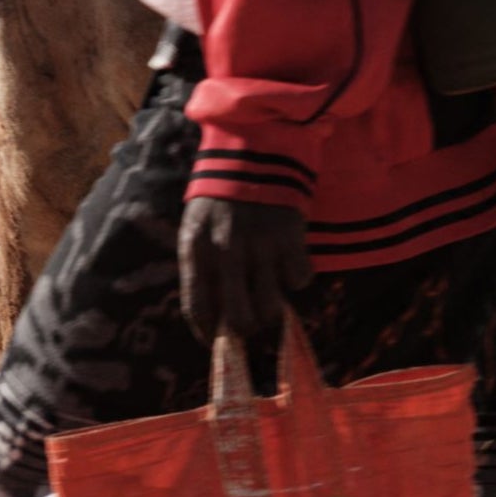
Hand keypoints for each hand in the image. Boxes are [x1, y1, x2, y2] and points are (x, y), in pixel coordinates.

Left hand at [177, 192, 306, 376]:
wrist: (252, 153)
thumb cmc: (220, 200)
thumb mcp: (197, 229)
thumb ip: (202, 268)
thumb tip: (214, 319)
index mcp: (196, 248)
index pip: (196, 308)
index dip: (206, 334)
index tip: (216, 343)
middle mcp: (226, 251)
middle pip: (238, 320)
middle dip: (246, 329)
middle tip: (251, 321)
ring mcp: (259, 246)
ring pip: (271, 309)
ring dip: (272, 308)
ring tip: (270, 294)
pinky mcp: (290, 238)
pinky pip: (299, 280)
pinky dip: (296, 277)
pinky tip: (288, 262)